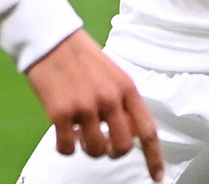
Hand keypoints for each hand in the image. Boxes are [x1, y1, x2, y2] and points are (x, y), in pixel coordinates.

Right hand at [26, 30, 163, 180]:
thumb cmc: (81, 56)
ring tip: (79, 133)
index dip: (154, 157)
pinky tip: (62, 133)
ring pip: (96, 150)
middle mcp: (109, 98)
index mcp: (126, 88)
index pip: (147, 130)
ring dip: (88, 148)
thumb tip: (128, 133)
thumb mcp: (113, 74)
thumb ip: (123, 101)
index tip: (158, 176)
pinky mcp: (60, 112)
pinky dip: (65, 147)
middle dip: (113, 151)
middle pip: (122, 146)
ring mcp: (84, 106)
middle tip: (103, 142)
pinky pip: (67, 148)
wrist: (50, 39)